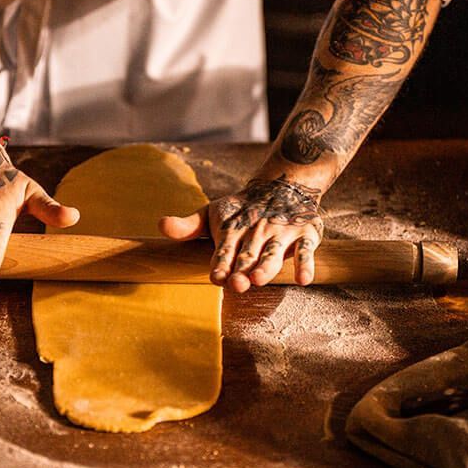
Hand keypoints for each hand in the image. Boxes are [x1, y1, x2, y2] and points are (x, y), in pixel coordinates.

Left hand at [160, 174, 323, 291]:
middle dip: (242, 269)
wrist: (281, 183)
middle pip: (248, 255)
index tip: (216, 277)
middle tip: (237, 284)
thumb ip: (188, 225)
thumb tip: (160, 225)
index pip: (224, 250)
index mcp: (232, 230)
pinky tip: (303, 279)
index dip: (221, 263)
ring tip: (258, 279)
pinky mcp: (305, 234)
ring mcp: (281, 234)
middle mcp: (257, 233)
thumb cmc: (239, 209)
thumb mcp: (211, 213)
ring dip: (267, 267)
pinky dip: (306, 264)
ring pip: (274, 253)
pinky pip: (307, 250)